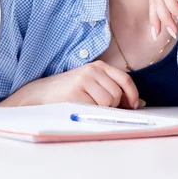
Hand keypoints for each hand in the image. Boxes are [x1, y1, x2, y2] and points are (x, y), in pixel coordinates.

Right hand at [3, 61, 142, 108]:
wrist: (39, 94)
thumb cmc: (67, 91)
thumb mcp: (91, 84)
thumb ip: (113, 89)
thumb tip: (139, 103)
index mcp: (98, 66)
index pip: (125, 79)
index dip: (132, 94)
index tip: (133, 105)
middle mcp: (92, 70)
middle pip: (117, 94)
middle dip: (112, 105)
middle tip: (96, 105)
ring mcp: (84, 81)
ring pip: (108, 102)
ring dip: (101, 109)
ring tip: (85, 105)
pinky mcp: (76, 94)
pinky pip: (95, 109)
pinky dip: (91, 112)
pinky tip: (79, 108)